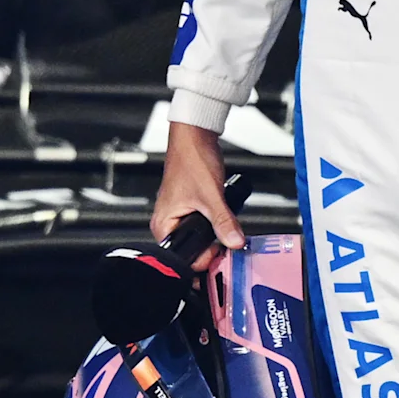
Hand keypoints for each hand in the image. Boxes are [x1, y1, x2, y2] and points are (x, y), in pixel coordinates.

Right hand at [149, 117, 243, 272]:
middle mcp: (167, 223)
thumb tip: (235, 242)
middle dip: (211, 249)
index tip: (221, 254)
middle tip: (227, 243)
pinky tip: (223, 222)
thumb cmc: (191, 160)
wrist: (195, 138)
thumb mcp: (211, 196)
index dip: (203, 259)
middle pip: (191, 251)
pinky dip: (215, 227)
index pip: (182, 258)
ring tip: (226, 230)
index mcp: (163, 224)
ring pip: (199, 239)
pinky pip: (203, 228)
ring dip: (214, 238)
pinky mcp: (189, 209)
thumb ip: (224, 222)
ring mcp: (178, 216)